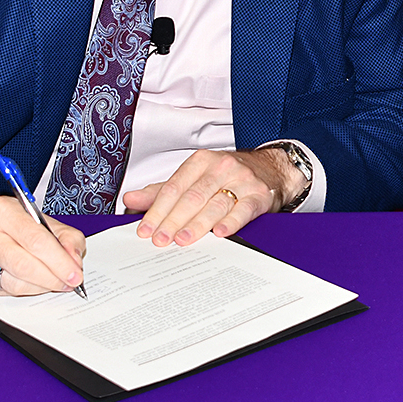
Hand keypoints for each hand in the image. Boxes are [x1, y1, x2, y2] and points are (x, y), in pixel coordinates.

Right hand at [0, 187, 86, 295]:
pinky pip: (3, 292)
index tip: (75, 274)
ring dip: (39, 287)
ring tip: (50, 281)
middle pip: (23, 266)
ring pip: (14, 284)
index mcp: (2, 211)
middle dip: (51, 279)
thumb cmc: (8, 219)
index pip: (36, 241)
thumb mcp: (40, 217)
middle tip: (67, 283)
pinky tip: (27, 281)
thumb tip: (74, 262)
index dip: (60, 262)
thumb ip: (66, 237)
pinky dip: (22, 290)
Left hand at [125, 147, 299, 246]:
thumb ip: (162, 191)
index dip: (157, 210)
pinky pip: (243, 210)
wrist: (271, 169)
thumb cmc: (228, 176)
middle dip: (173, 220)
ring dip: (197, 225)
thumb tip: (131, 200)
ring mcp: (242, 180)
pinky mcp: (259, 195)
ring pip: (215, 204)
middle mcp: (221, 167)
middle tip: (160, 239)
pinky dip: (231, 222)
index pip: (174, 187)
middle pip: (192, 197)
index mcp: (201, 162)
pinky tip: (219, 233)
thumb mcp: (194, 177)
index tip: (146, 229)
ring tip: (182, 239)